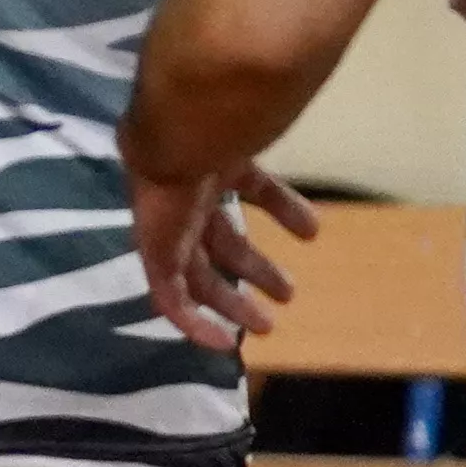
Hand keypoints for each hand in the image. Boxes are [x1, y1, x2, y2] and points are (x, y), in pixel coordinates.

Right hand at [128, 158, 317, 351]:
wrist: (185, 122)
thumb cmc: (171, 183)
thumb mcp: (163, 245)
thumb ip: (174, 294)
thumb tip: (210, 342)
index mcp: (155, 239)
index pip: (169, 289)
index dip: (195, 320)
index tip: (229, 344)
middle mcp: (174, 219)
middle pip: (203, 269)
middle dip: (233, 298)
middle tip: (268, 324)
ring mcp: (201, 189)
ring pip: (230, 237)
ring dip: (257, 267)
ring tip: (289, 293)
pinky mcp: (228, 162)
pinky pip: (258, 194)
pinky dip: (282, 214)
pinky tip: (310, 232)